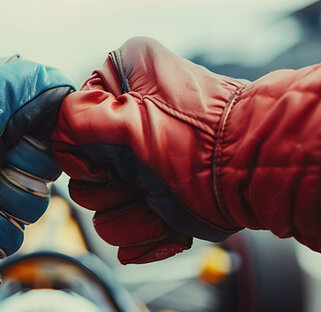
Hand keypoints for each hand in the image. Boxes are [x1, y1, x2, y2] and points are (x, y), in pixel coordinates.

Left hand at [0, 56, 73, 281]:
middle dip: (9, 190)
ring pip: (16, 230)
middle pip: (37, 203)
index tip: (13, 148)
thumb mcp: (4, 83)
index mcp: (16, 139)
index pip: (52, 167)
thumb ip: (48, 87)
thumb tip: (71, 100)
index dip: (34, 163)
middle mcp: (2, 170)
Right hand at [51, 37, 245, 263]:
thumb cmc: (208, 139)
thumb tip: (60, 134)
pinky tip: (171, 223)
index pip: (69, 128)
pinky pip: (128, 232)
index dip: (84, 155)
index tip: (110, 162)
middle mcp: (132, 122)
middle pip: (85, 178)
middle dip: (115, 190)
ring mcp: (146, 165)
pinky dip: (148, 236)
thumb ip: (78, 120)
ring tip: (166, 204)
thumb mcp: (134, 119)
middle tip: (148, 180)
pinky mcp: (159, 200)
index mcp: (124, 83)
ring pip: (104, 212)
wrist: (260, 172)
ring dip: (134, 217)